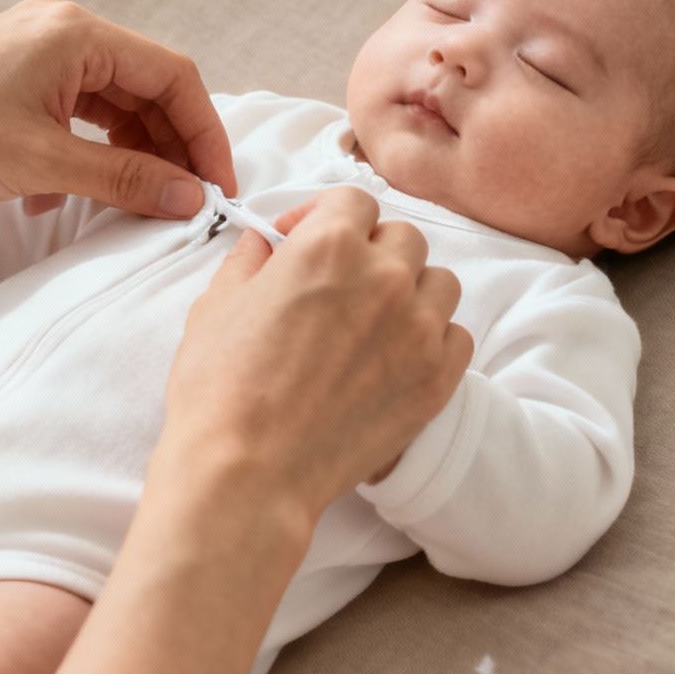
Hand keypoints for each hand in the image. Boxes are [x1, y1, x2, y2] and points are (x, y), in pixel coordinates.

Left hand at [0, 0, 236, 219]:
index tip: (219, 187)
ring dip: (127, 158)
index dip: (205, 134)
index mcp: (77, 33)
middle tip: (184, 205)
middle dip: (169, 150)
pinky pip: (74, 117)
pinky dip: (85, 157)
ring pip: (110, 107)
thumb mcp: (41, 165)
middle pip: (146, 90)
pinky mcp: (12, 84)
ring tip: (133, 207)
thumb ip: (124, 180)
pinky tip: (64, 200)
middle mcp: (62, 32)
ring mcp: (35, 56)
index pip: (174, 75)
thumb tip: (189, 197)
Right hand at [158, 187, 473, 524]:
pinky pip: (457, 337)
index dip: (326, 217)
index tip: (304, 241)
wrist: (247, 472)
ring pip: (438, 283)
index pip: (354, 201)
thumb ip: (250, 258)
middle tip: (339, 286)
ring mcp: (418, 329)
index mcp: (329, 246)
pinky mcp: (435, 380)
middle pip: (402, 237)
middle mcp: (385, 277)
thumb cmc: (220, 389)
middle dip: (370, 252)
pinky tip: (398, 357)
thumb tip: (265, 242)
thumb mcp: (217, 304)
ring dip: (411, 291)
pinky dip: (434, 339)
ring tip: (375, 322)